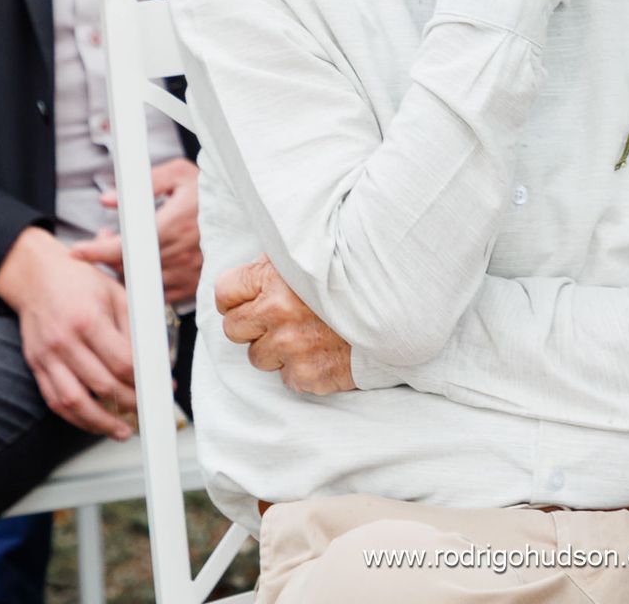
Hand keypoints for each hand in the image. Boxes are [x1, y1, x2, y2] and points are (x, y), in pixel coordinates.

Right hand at [0, 227, 136, 437]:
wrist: (34, 275)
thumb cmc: (77, 280)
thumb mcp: (115, 292)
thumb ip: (134, 326)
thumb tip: (153, 358)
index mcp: (88, 320)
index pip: (122, 363)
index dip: (146, 380)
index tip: (161, 386)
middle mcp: (65, 341)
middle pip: (103, 385)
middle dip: (131, 402)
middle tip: (148, 408)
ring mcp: (47, 356)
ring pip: (75, 402)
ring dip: (101, 422)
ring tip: (122, 430)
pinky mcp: (36, 365)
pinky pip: (54, 400)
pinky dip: (75, 417)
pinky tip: (93, 422)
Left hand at [72, 157, 202, 303]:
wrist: (248, 212)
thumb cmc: (213, 191)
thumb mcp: (181, 174)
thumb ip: (144, 184)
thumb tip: (108, 199)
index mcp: (173, 224)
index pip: (124, 246)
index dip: (96, 250)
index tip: (76, 252)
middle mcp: (180, 253)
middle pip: (127, 266)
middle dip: (108, 254)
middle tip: (107, 235)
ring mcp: (187, 272)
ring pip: (141, 281)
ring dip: (126, 267)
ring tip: (128, 247)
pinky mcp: (194, 284)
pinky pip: (159, 293)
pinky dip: (146, 281)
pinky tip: (147, 263)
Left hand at [213, 255, 353, 394]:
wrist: (403, 302)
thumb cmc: (358, 270)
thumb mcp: (314, 249)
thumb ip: (279, 261)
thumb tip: (252, 271)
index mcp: (274, 277)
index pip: (225, 292)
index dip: (238, 296)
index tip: (252, 298)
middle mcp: (278, 312)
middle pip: (234, 329)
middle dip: (253, 325)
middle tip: (278, 319)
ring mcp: (292, 347)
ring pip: (258, 358)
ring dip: (277, 349)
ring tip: (306, 334)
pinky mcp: (310, 374)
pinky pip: (288, 378)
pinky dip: (303, 368)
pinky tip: (325, 351)